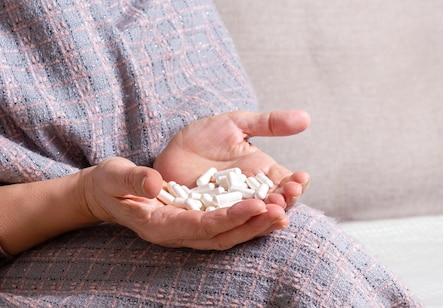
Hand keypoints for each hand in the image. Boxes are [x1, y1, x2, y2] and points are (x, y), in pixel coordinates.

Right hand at [83, 157, 289, 249]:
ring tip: (285, 208)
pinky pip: (227, 225)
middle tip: (283, 209)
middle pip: (223, 236)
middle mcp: (178, 233)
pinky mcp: (197, 220)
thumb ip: (132, 179)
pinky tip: (271, 206)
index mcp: (159, 225)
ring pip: (230, 234)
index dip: (231, 218)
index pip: (202, 226)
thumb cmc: (109, 183)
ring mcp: (189, 230)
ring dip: (258, 224)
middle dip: (254, 225)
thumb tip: (154, 182)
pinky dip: (250, 218)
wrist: (108, 192)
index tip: (258, 205)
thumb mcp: (113, 176)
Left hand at [153, 110, 310, 209]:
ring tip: (272, 209)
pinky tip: (241, 216)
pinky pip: (221, 224)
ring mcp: (229, 210)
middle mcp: (250, 197)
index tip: (299, 179)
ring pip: (252, 220)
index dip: (296, 185)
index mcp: (263, 176)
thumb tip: (306, 118)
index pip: (287, 185)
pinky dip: (233, 223)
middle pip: (275, 206)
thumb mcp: (236, 124)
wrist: (168, 148)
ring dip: (263, 218)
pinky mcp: (206, 218)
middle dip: (283, 203)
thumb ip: (269, 123)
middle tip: (285, 197)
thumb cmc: (204, 136)